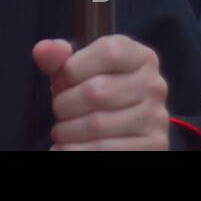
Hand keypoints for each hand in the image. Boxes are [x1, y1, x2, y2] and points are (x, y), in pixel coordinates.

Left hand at [33, 35, 168, 149]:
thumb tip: (44, 50)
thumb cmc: (93, 92)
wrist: (117, 131)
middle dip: (65, 104)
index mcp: (140, 57)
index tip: (61, 81)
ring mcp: (156, 117)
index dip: (75, 67)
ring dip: (67, 130)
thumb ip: (58, 58)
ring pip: (97, 124)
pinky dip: (75, 150)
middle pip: (97, 91)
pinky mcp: (154, 146)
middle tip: (59, 110)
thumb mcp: (75, 71)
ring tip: (62, 130)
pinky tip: (67, 147)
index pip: (109, 52)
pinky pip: (105, 150)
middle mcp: (154, 85)